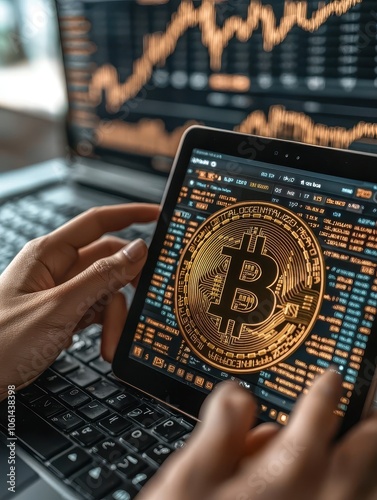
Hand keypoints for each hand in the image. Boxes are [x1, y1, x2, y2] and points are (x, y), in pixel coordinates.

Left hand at [0, 203, 158, 398]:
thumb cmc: (0, 342)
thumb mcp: (57, 308)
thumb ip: (99, 278)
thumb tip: (136, 252)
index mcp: (48, 254)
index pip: (97, 223)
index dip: (130, 215)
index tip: (158, 214)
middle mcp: (56, 269)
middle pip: (108, 261)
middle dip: (128, 282)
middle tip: (148, 295)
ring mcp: (63, 293)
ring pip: (106, 290)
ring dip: (116, 316)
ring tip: (112, 342)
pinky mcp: (66, 315)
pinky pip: (98, 311)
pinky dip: (107, 327)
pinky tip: (106, 344)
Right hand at [137, 370, 376, 499]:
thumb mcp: (188, 479)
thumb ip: (218, 431)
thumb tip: (238, 395)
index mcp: (284, 476)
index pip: (316, 419)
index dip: (324, 392)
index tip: (330, 376)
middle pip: (361, 451)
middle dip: (371, 418)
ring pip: (368, 486)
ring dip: (372, 457)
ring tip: (371, 434)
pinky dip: (363, 490)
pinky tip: (358, 484)